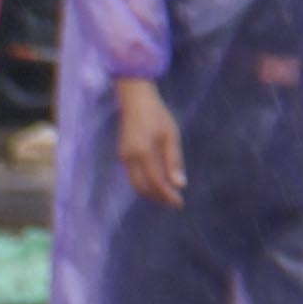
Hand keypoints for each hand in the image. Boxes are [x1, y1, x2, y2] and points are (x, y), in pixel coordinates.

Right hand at [116, 77, 187, 209]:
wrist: (135, 100)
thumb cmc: (157, 115)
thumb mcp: (171, 136)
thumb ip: (174, 161)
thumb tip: (180, 184)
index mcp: (144, 152)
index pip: (157, 182)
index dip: (168, 195)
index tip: (179, 203)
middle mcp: (130, 158)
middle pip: (142, 187)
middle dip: (157, 198)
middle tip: (173, 202)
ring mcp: (124, 157)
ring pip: (136, 183)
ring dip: (150, 192)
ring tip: (166, 195)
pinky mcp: (122, 155)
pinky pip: (132, 176)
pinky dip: (144, 183)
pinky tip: (156, 182)